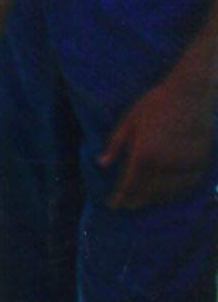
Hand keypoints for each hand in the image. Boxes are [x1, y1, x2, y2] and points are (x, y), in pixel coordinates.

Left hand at [100, 63, 217, 209]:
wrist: (192, 95)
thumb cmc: (156, 103)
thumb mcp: (129, 120)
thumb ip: (115, 144)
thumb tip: (102, 164)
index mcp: (144, 154)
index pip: (129, 184)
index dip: (120, 197)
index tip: (113, 205)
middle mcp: (164, 166)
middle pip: (147, 192)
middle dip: (135, 201)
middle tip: (126, 206)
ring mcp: (184, 168)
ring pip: (166, 194)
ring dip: (153, 200)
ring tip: (143, 202)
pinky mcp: (200, 166)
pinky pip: (184, 188)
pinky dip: (173, 194)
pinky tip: (165, 195)